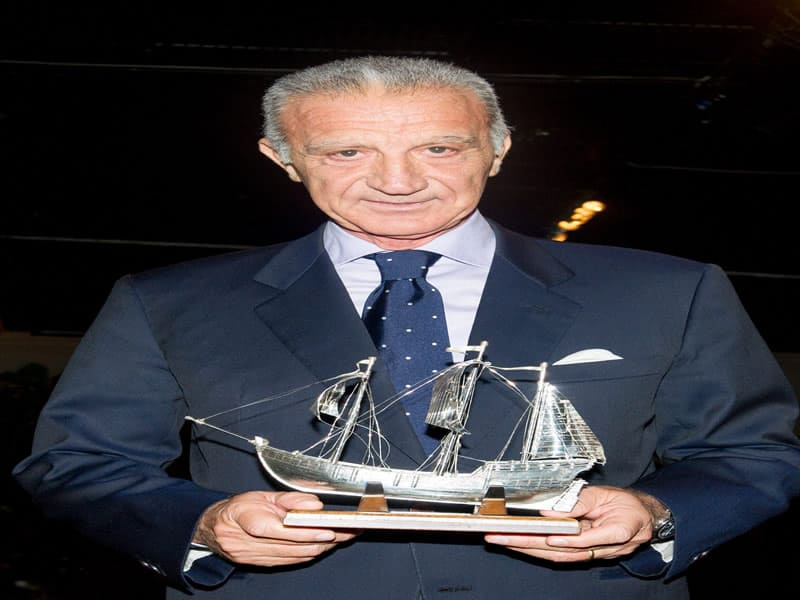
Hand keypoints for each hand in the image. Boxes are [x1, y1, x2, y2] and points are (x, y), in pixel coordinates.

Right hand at [193, 491, 358, 566]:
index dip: (307, 532)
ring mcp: (255, 558)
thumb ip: (290, 500)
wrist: (216, 527)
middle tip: (348, 531)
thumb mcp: (263, 495)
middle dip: (325, 539)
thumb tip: (314, 505)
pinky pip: (290, 562)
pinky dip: (309, 554)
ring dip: (321, 548)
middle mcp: (250, 544)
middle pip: (294, 546)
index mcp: (248, 520)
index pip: (283, 530)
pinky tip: (322, 546)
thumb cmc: (240, 507)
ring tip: (342, 537)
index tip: (329, 529)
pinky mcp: (261, 564)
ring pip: (295, 556)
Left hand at [484, 485, 660, 561]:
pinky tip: (519, 544)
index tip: (550, 537)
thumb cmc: (627, 504)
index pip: (590, 539)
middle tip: (501, 536)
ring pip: (558, 556)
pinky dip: (537, 550)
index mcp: (618, 531)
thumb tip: (552, 509)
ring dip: (528, 549)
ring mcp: (594, 553)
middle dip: (529, 544)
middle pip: (564, 551)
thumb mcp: (607, 494)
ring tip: (502, 540)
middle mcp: (605, 548)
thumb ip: (581, 502)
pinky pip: (559, 555)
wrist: (643, 518)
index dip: (570, 540)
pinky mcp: (584, 553)